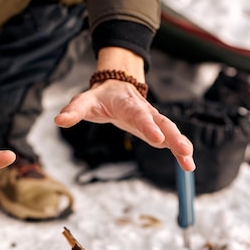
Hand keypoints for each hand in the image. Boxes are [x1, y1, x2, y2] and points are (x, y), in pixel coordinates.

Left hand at [54, 79, 194, 171]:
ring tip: (190, 164)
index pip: (139, 116)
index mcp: (128, 104)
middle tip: (185, 152)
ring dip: (181, 146)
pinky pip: (171, 138)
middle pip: (162, 124)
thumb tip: (59, 120)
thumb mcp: (84, 102)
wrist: (117, 85)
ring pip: (170, 131)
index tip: (157, 139)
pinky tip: (188, 164)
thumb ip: (73, 111)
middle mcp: (145, 111)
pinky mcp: (157, 128)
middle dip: (174, 138)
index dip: (148, 127)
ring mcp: (153, 119)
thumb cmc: (99, 97)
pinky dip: (180, 150)